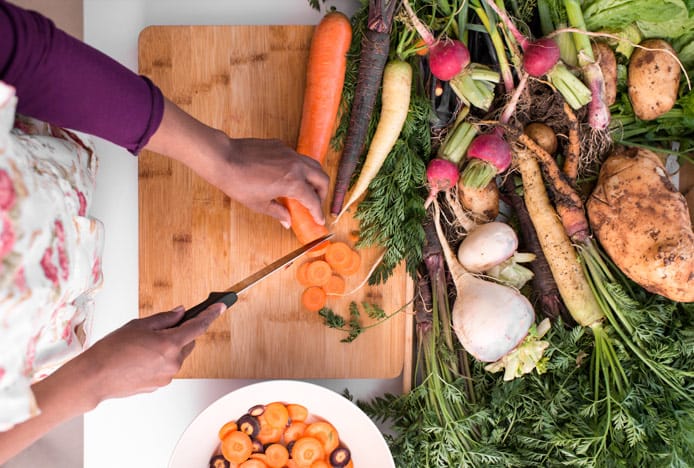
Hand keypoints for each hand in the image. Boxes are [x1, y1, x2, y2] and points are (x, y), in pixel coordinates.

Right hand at [78, 304, 223, 400]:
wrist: (95, 377)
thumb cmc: (111, 350)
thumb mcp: (138, 325)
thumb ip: (164, 318)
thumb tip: (181, 313)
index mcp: (170, 344)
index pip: (198, 326)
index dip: (211, 314)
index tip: (221, 307)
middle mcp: (173, 362)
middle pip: (188, 342)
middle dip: (180, 333)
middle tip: (159, 328)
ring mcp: (167, 376)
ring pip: (177, 355)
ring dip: (169, 348)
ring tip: (143, 346)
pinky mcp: (159, 385)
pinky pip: (167, 367)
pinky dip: (160, 360)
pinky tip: (140, 358)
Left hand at [144, 99, 329, 227]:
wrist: (224, 159)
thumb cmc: (238, 184)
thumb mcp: (259, 204)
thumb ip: (278, 212)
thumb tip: (288, 222)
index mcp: (293, 183)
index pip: (313, 200)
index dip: (318, 212)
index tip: (320, 219)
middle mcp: (296, 166)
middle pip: (322, 179)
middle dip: (322, 193)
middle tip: (316, 203)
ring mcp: (289, 153)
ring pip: (313, 164)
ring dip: (315, 178)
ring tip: (307, 189)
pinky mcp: (280, 145)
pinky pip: (297, 157)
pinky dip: (300, 168)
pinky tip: (288, 176)